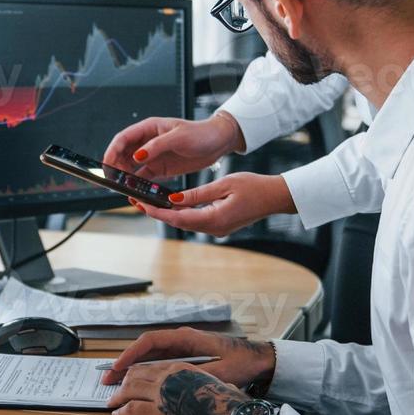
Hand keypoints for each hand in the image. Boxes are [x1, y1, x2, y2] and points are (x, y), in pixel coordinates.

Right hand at [101, 327, 275, 389]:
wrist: (259, 358)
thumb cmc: (242, 362)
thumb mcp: (220, 372)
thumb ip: (196, 376)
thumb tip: (172, 383)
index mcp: (187, 338)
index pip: (151, 341)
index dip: (131, 354)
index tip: (118, 367)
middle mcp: (181, 339)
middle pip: (145, 348)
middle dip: (125, 363)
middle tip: (107, 379)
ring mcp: (182, 347)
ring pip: (150, 356)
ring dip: (132, 368)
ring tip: (115, 382)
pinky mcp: (186, 356)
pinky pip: (159, 362)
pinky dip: (145, 371)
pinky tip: (136, 382)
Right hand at [103, 113, 245, 180]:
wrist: (218, 143)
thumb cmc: (200, 134)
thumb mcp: (179, 137)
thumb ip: (156, 146)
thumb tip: (137, 155)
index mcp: (149, 128)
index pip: (123, 139)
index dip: (112, 150)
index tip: (107, 164)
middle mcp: (148, 142)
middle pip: (123, 153)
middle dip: (115, 166)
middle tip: (112, 179)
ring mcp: (153, 155)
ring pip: (131, 166)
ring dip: (125, 176)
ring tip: (122, 186)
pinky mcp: (160, 168)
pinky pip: (144, 177)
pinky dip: (138, 184)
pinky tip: (136, 190)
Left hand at [107, 362, 250, 414]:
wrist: (232, 413)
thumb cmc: (226, 399)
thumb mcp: (210, 380)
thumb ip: (195, 380)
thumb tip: (193, 386)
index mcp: (181, 366)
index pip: (150, 364)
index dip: (135, 369)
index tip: (128, 375)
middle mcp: (168, 375)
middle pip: (136, 374)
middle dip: (121, 380)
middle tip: (112, 387)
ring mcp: (162, 392)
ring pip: (130, 389)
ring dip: (118, 396)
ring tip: (112, 402)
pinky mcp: (159, 410)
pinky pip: (133, 408)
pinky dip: (122, 412)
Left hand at [133, 172, 294, 237]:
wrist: (274, 197)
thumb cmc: (254, 187)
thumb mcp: (224, 185)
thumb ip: (198, 194)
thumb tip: (174, 199)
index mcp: (215, 219)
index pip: (179, 218)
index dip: (158, 212)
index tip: (142, 206)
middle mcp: (214, 228)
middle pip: (179, 222)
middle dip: (158, 213)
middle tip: (138, 202)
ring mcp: (217, 229)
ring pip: (186, 222)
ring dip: (168, 214)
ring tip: (149, 202)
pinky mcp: (219, 225)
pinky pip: (196, 221)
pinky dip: (182, 213)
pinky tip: (171, 205)